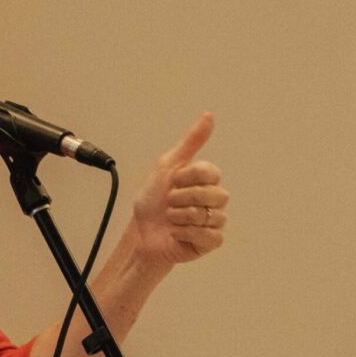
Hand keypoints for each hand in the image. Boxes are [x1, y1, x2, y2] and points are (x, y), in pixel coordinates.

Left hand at [131, 112, 228, 265]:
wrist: (140, 232)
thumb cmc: (152, 200)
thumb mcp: (167, 166)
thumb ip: (191, 141)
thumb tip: (209, 115)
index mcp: (205, 179)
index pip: (210, 171)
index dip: (186, 178)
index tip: (172, 181)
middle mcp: (214, 198)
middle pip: (215, 194)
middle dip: (183, 198)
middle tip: (170, 202)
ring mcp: (214, 220)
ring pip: (210, 215)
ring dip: (181, 216)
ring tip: (171, 218)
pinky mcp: (211, 241)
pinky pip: (210, 235)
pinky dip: (186, 233)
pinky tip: (177, 233)